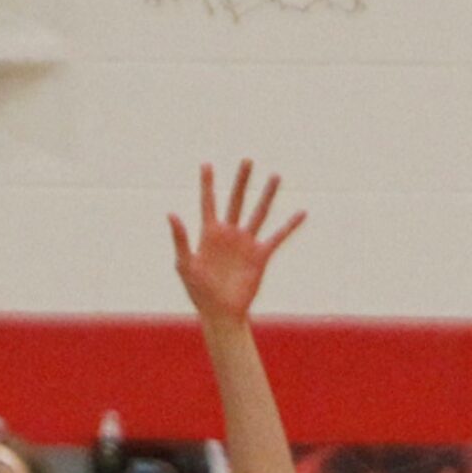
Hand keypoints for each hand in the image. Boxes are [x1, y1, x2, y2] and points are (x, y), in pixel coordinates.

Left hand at [169, 161, 303, 327]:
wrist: (220, 312)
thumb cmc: (199, 291)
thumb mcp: (185, 264)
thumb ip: (181, 239)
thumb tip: (171, 214)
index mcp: (209, 234)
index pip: (208, 202)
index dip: (207, 184)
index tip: (206, 164)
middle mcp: (229, 234)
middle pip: (236, 200)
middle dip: (241, 181)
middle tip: (247, 160)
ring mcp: (246, 243)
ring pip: (258, 213)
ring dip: (267, 195)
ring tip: (275, 176)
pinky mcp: (260, 255)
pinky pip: (278, 236)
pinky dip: (290, 225)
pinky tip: (302, 212)